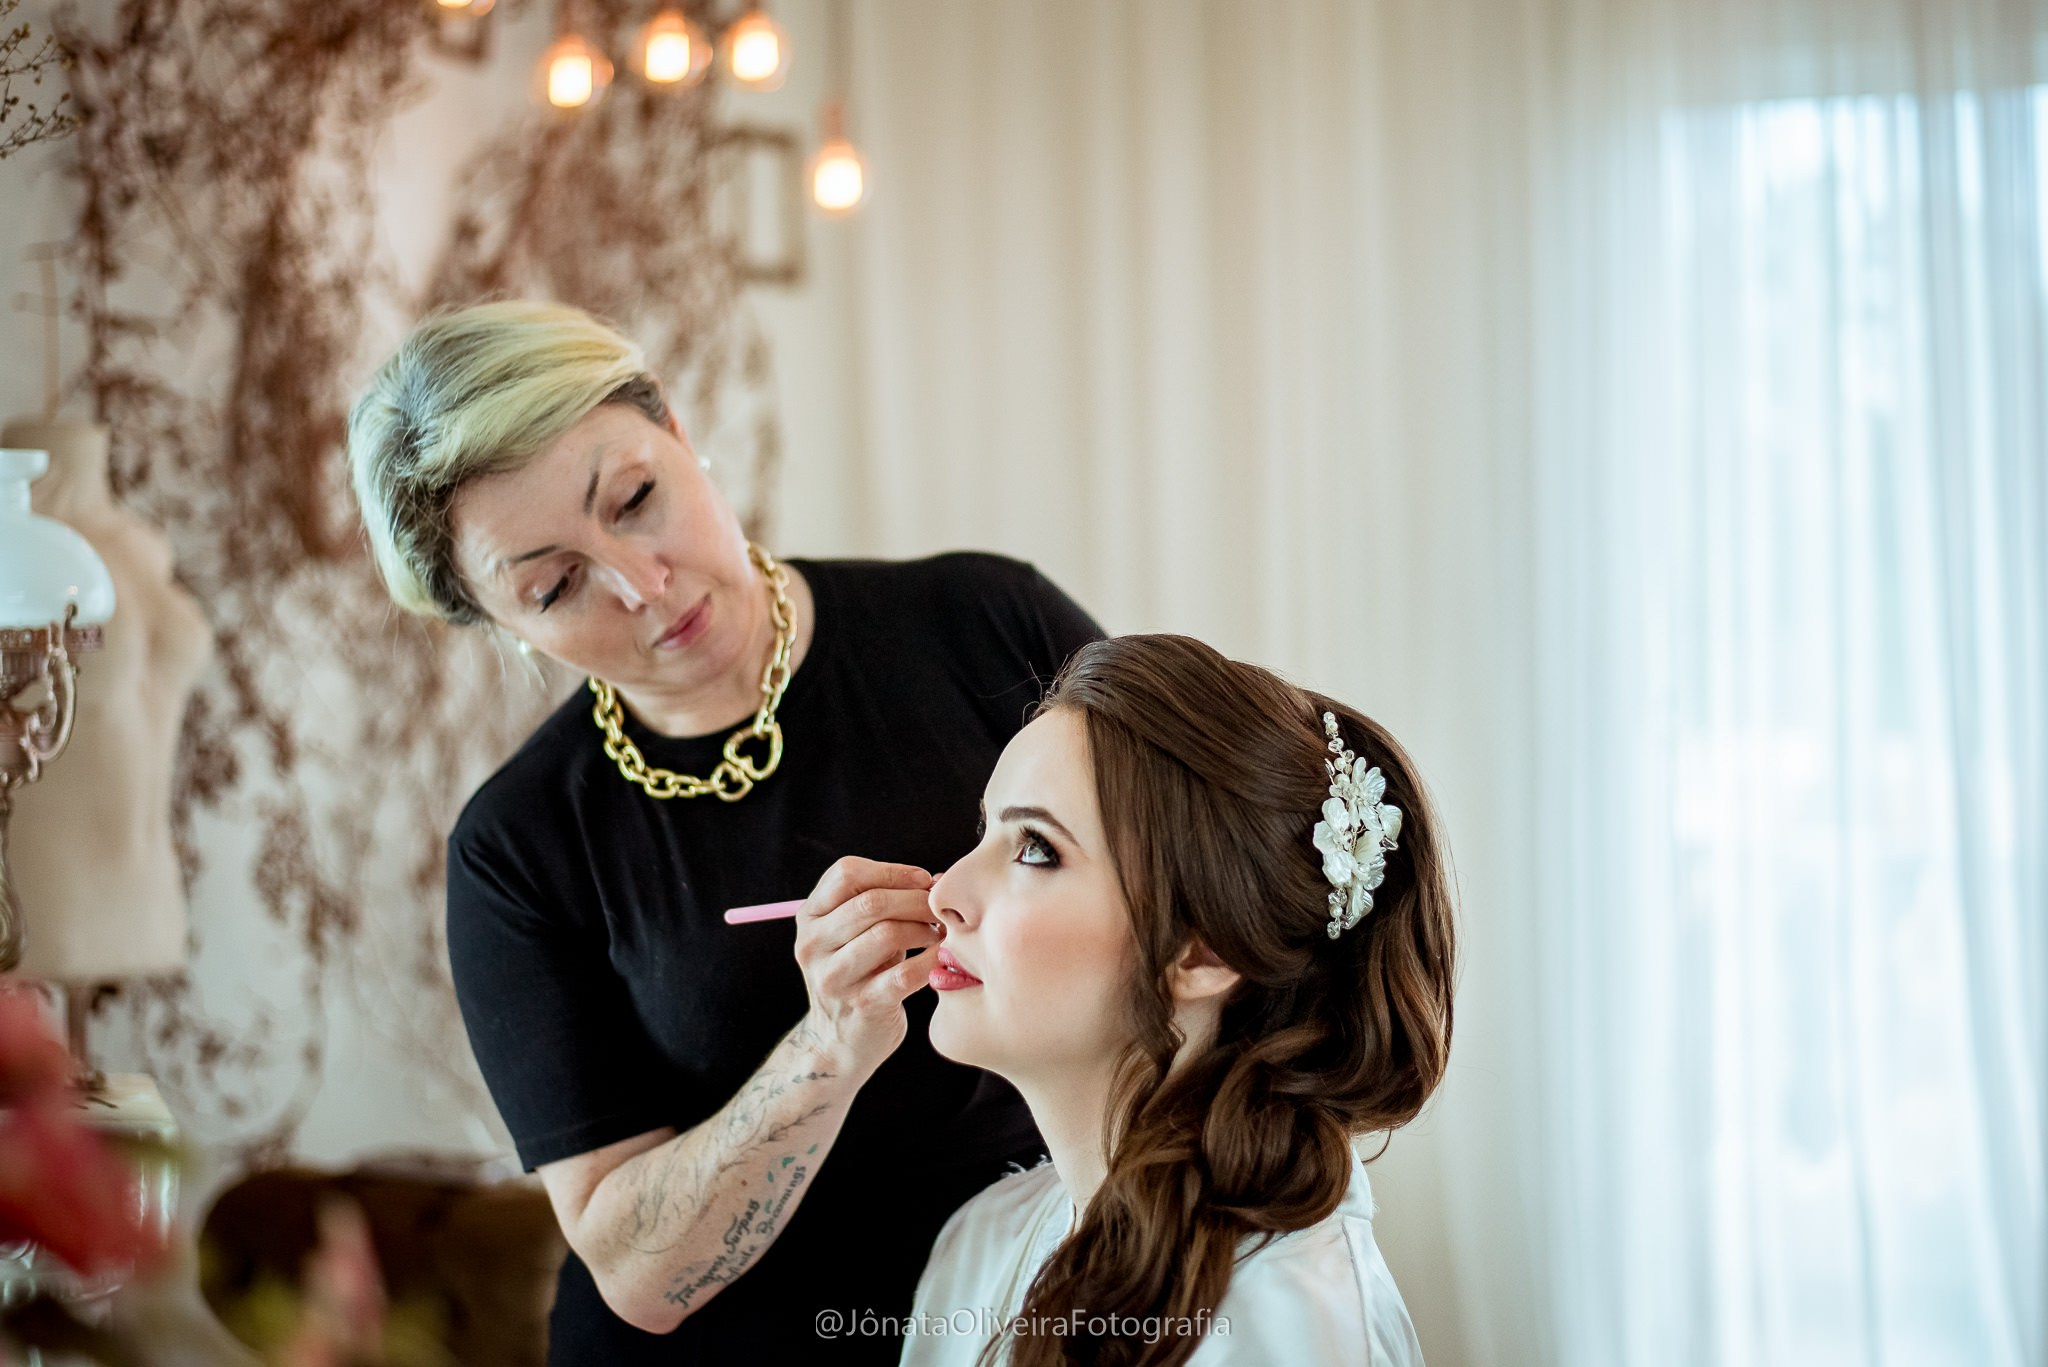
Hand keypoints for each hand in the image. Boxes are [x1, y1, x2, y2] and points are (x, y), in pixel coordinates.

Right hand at [791, 857, 941, 1079]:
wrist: (838, 1041)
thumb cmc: (859, 973)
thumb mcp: (852, 933)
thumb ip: (880, 902)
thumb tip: (936, 880)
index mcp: (810, 917)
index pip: (846, 873)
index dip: (891, 871)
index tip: (923, 880)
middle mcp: (813, 945)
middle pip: (871, 902)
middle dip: (916, 899)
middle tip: (940, 909)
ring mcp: (834, 977)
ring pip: (888, 933)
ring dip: (924, 928)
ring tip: (939, 933)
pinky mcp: (862, 1005)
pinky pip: (905, 973)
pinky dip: (931, 959)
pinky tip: (942, 957)